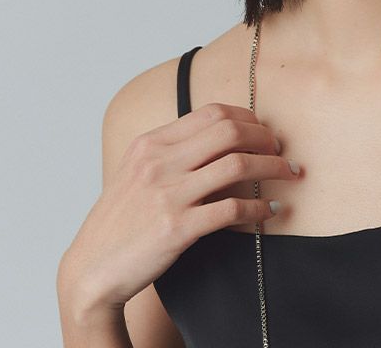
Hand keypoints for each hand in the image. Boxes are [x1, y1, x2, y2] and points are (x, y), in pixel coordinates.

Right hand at [58, 102, 300, 313]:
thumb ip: (172, 152)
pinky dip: (259, 208)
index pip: (210, 113)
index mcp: (150, 143)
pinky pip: (232, 210)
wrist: (91, 267)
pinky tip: (270, 211)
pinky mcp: (177, 229)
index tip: (263, 130)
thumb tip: (220, 139)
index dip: (246, 118)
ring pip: (236, 165)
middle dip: (264, 137)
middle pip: (228, 131)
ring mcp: (168, 194)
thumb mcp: (137, 172)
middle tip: (281, 149)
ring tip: (288, 174)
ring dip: (272, 167)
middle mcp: (159, 163)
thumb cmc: (120, 221)